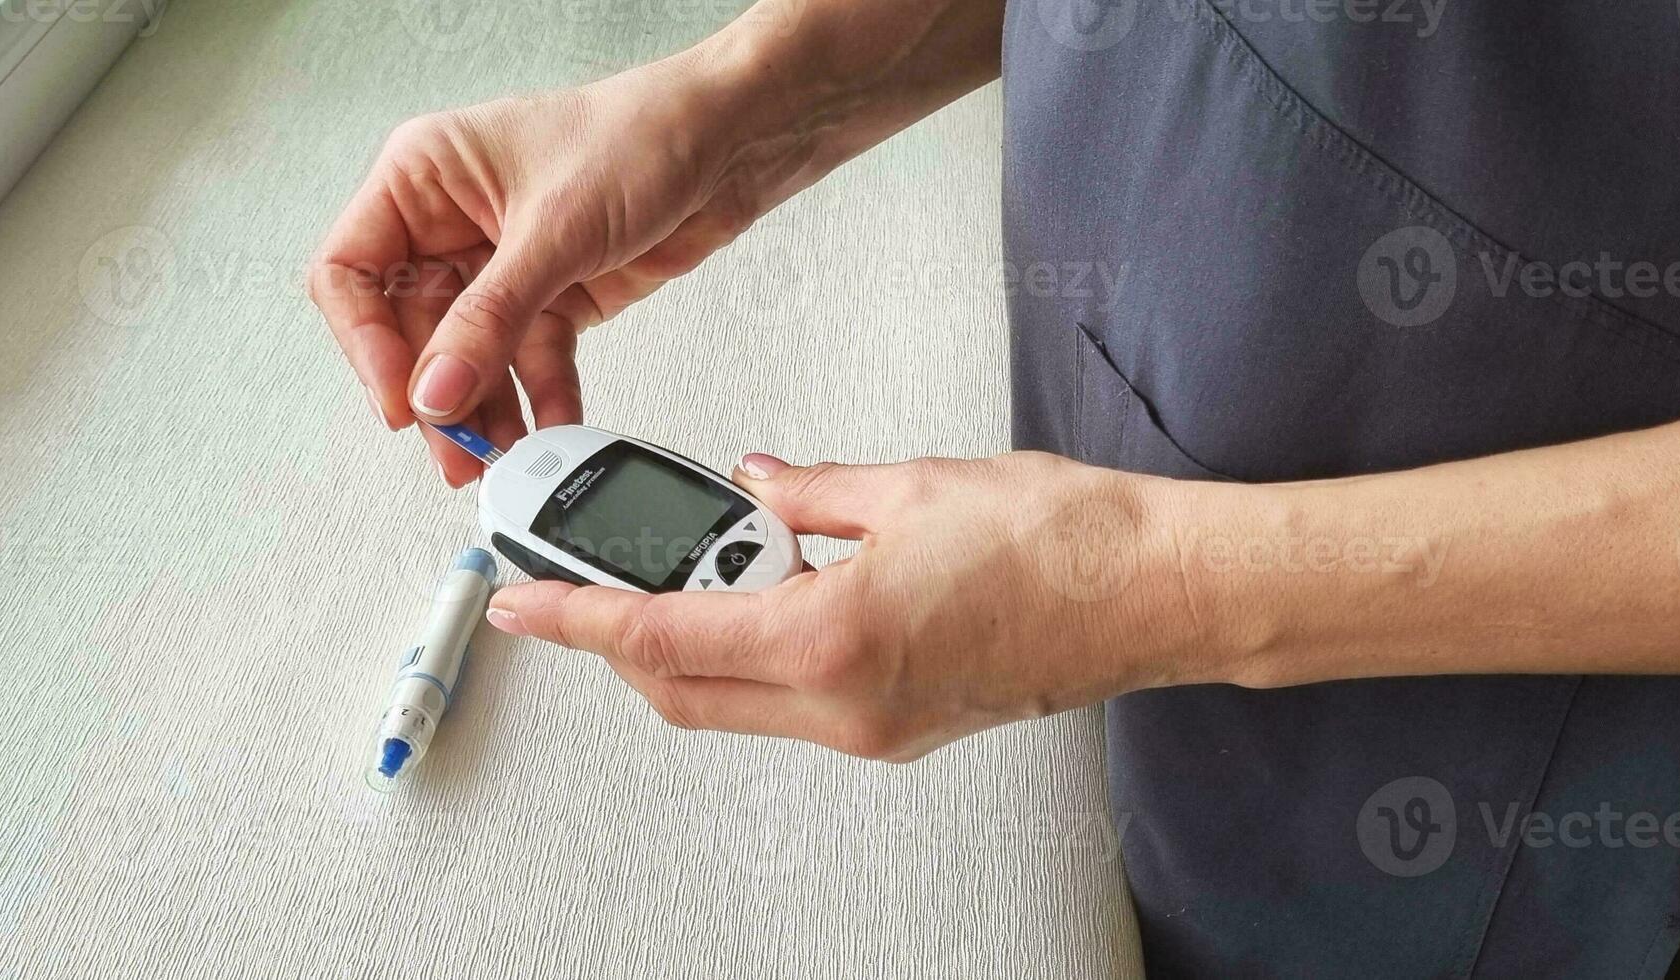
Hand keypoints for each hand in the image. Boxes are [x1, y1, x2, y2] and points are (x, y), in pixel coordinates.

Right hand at [307, 56, 819, 484]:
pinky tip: (556, 429)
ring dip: (488, 409)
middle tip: (459, 450)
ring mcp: (504, 261)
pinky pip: (532, 360)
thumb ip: (488, 319)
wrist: (731, 141)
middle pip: (412, 329)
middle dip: (437, 394)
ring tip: (506, 459)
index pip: (351, 274)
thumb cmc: (641, 136)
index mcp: (423, 176)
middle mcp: (453, 220)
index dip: (366, 345)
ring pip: (472, 355)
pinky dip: (544, 397)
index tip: (401, 401)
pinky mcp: (555, 293)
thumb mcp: (552, 231)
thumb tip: (435, 389)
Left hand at [484, 451, 1207, 760]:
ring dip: (694, 645)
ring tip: (707, 563)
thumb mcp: (915, 485)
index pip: (661, 636)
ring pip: (736, 703)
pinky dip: (759, 652)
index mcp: (832, 640)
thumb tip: (761, 485)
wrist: (1157, 591)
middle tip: (594, 576)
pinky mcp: (906, 728)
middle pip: (683, 689)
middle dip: (622, 639)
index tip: (522, 602)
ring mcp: (875, 729)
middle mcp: (844, 706)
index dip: (576, 618)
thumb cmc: (1066, 542)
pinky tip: (780, 588)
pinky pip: (795, 703)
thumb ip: (814, 490)